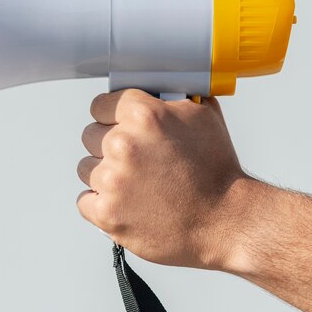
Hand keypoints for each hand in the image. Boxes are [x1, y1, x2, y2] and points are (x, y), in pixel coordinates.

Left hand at [76, 89, 252, 269]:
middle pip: (90, 135)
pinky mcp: (107, 213)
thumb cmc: (217, 171)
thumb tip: (151, 90)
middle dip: (108, 145)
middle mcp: (123, 144)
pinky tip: (125, 202)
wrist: (227, 221)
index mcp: (143, 115)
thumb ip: (168, 98)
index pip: (100, 105)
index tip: (121, 126)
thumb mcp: (203, 116)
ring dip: (104, 174)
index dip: (112, 116)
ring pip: (86, 168)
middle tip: (136, 159)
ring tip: (135, 184)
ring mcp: (113, 180)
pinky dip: (100, 203)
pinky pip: (84, 200)